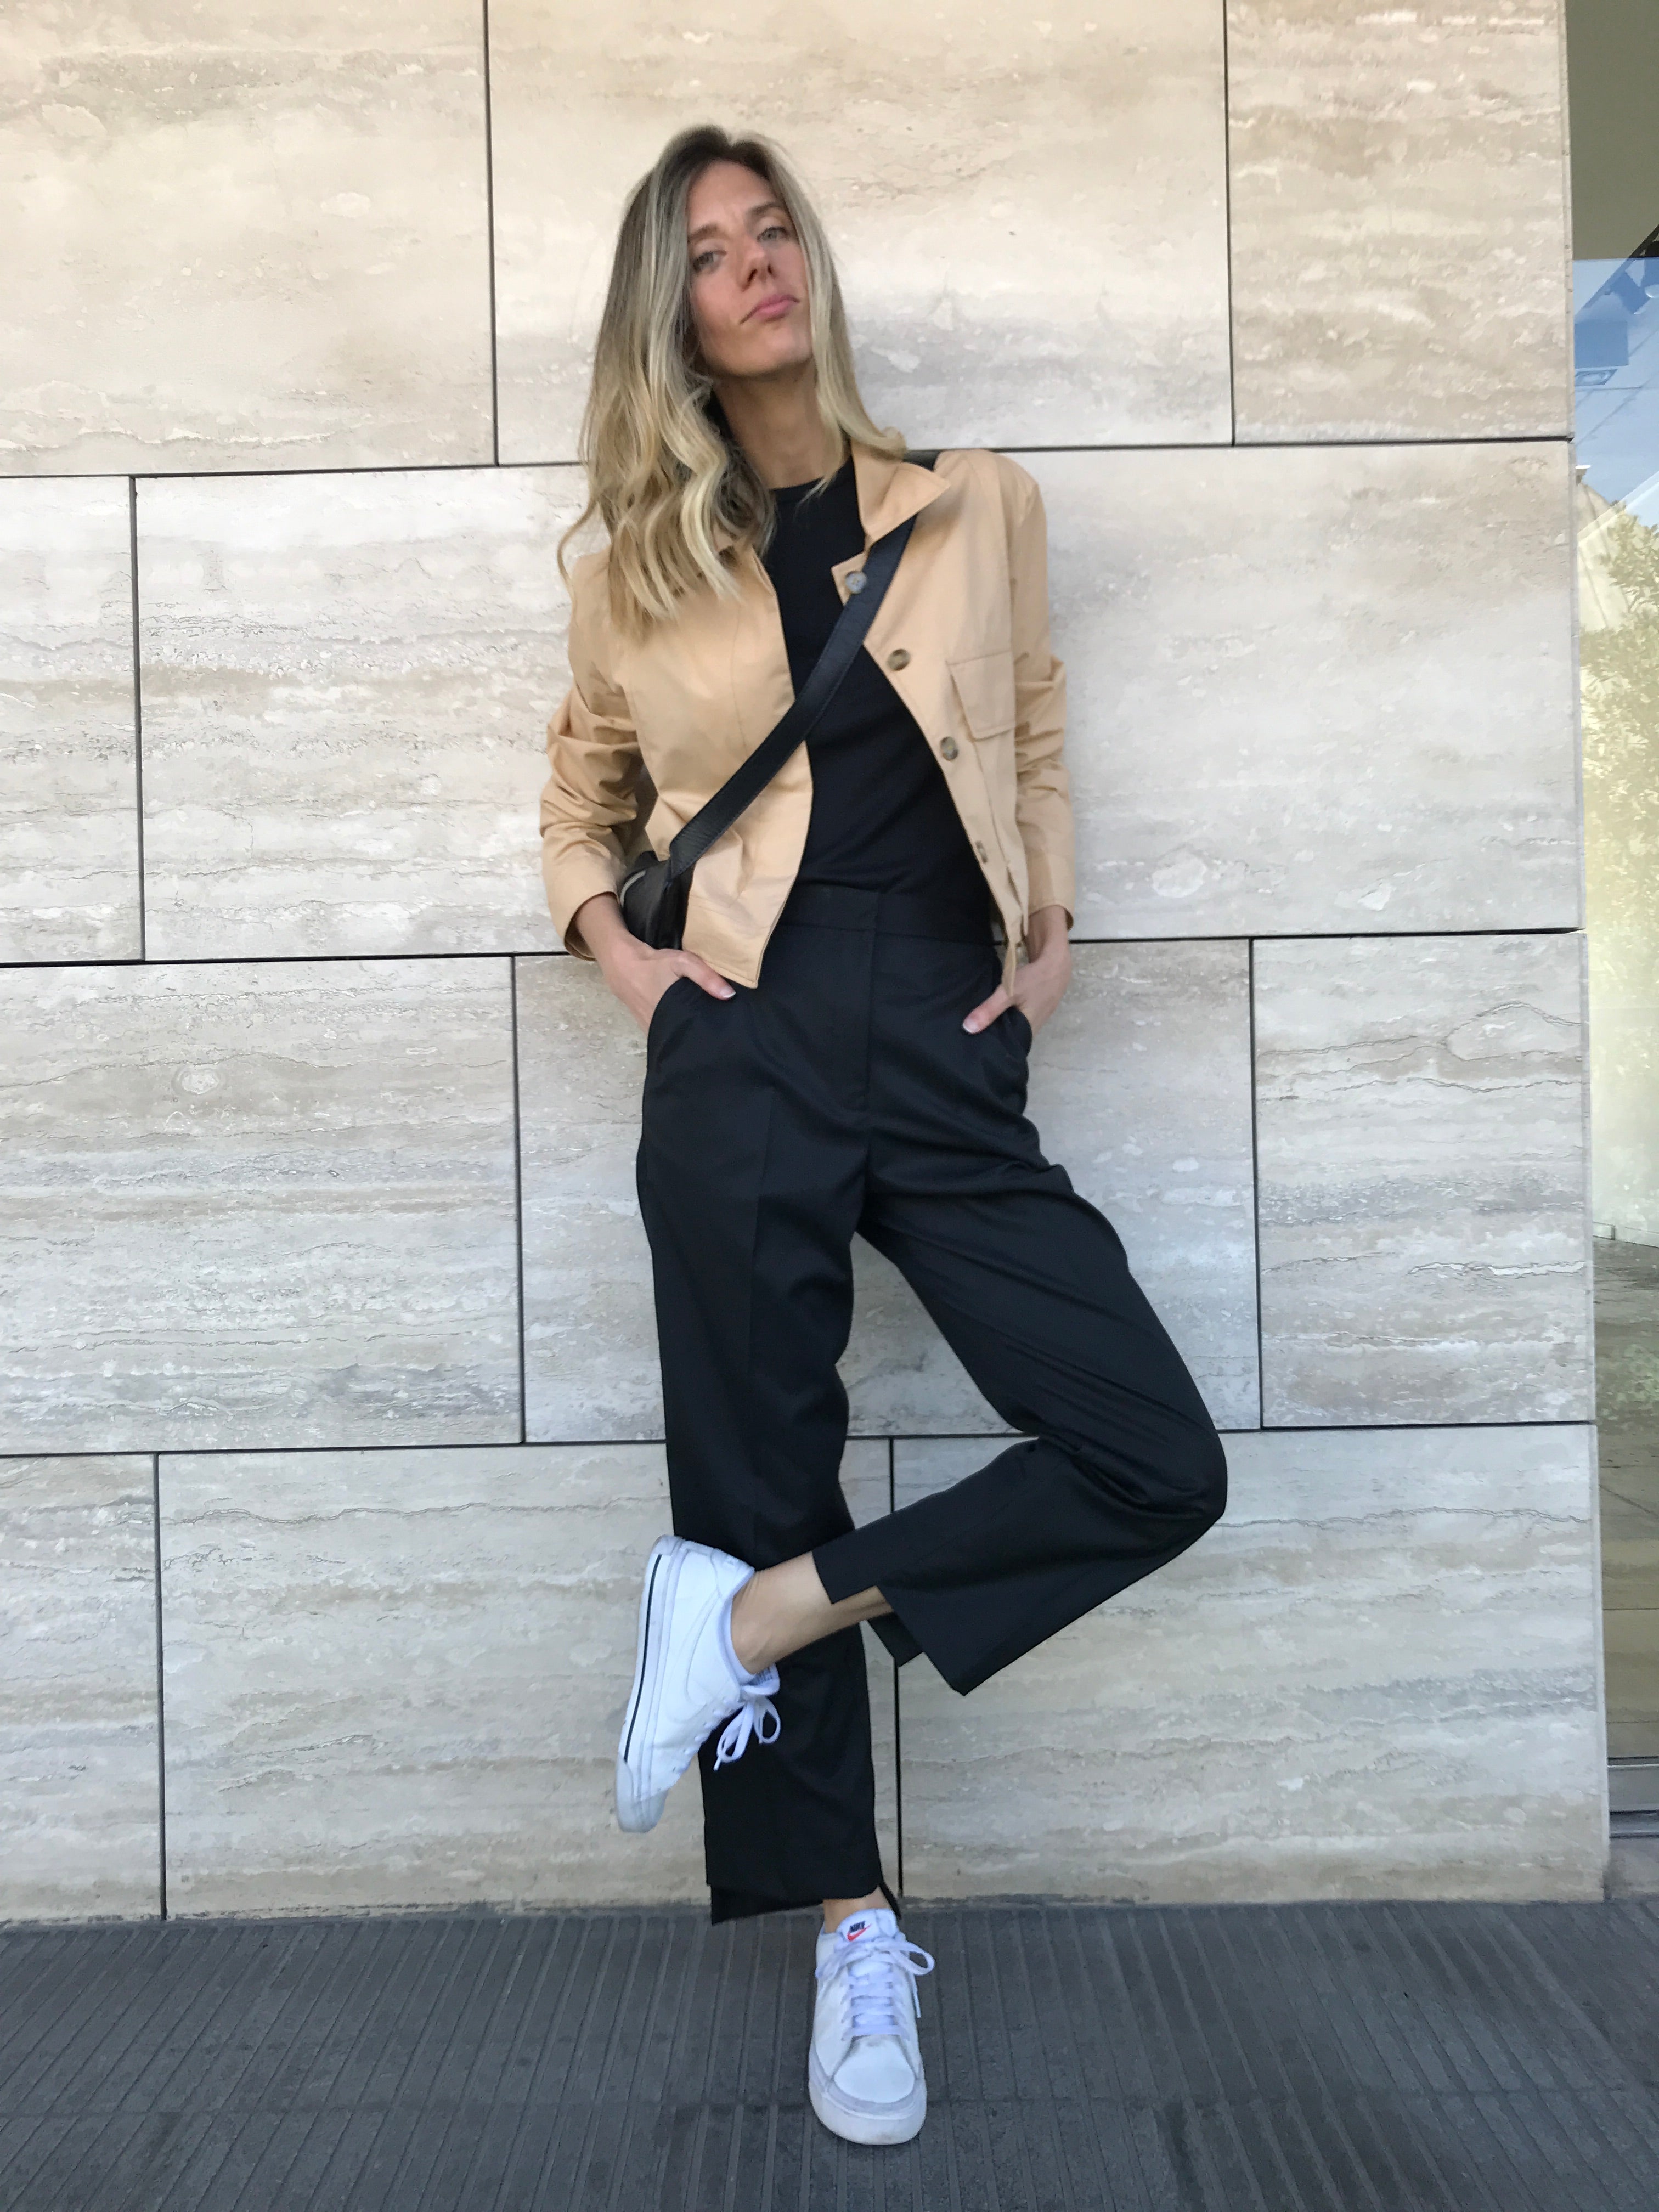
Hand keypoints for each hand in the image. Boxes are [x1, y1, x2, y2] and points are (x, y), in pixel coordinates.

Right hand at [571, 891, 735, 1031]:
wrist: (622, 964)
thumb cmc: (654, 964)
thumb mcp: (683, 962)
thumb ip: (706, 977)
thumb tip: (729, 995)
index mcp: (673, 1015)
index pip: (695, 1034)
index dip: (710, 1036)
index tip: (724, 1036)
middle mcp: (661, 1027)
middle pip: (686, 1038)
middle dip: (701, 1037)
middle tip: (718, 1033)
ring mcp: (651, 1030)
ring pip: (674, 1038)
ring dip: (686, 1035)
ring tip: (704, 1031)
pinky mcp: (646, 1027)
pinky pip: (664, 1034)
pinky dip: (674, 1031)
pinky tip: (684, 1026)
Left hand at [962, 903, 1069, 1036]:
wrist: (1057, 963)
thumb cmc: (1034, 979)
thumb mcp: (1008, 992)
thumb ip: (989, 1010)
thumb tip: (967, 1029)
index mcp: (1027, 1031)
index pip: (1006, 1046)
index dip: (991, 1046)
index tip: (974, 1045)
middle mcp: (1033, 1029)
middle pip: (1010, 1037)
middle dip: (993, 1035)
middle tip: (972, 1034)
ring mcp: (1036, 1019)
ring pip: (1014, 1026)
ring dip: (1000, 1024)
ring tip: (979, 1024)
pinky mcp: (1036, 1009)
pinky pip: (1018, 1017)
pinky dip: (1007, 1015)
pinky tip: (995, 1010)